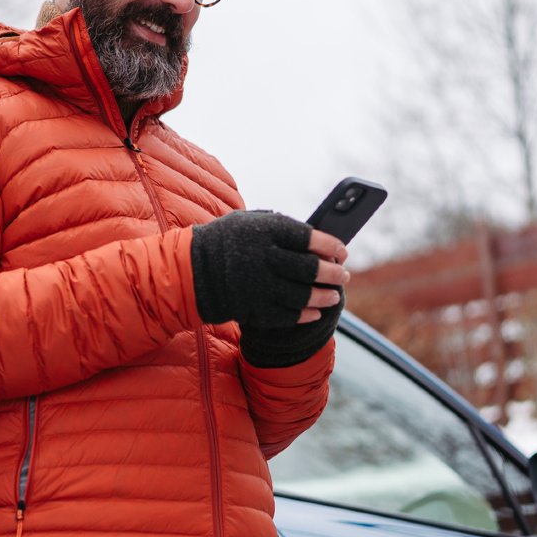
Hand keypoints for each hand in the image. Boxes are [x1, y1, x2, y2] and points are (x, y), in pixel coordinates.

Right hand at [190, 210, 349, 327]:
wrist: (193, 271)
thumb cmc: (226, 241)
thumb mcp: (248, 221)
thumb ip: (279, 225)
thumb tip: (318, 237)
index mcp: (264, 231)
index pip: (308, 237)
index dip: (331, 246)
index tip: (342, 252)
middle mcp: (263, 258)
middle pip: (309, 268)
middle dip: (332, 273)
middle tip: (343, 275)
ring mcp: (259, 286)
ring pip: (303, 294)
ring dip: (324, 296)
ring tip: (334, 295)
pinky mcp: (254, 308)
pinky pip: (288, 315)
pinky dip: (306, 314)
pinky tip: (315, 311)